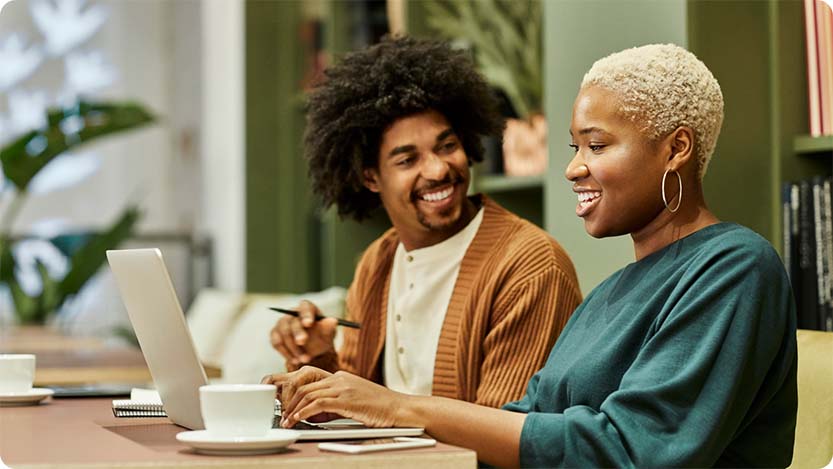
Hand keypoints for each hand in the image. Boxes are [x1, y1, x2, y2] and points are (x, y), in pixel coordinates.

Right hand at [269, 300, 336, 365]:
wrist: (312, 350)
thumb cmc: (321, 337)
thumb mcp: (328, 334)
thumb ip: (329, 328)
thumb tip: (333, 321)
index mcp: (307, 308)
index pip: (305, 307)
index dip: (306, 314)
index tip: (308, 324)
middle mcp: (292, 313)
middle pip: (292, 322)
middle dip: (297, 333)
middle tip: (302, 342)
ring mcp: (282, 323)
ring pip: (283, 334)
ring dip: (293, 348)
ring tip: (305, 359)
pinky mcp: (275, 334)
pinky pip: (277, 343)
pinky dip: (286, 353)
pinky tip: (295, 360)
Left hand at [275, 369, 410, 428]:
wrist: (400, 409)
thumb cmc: (380, 408)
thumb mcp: (354, 400)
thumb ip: (335, 402)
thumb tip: (315, 412)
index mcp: (340, 377)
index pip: (309, 380)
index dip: (293, 393)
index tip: (286, 405)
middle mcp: (340, 378)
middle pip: (304, 385)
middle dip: (289, 401)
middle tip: (282, 415)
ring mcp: (343, 387)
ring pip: (307, 394)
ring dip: (293, 409)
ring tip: (287, 421)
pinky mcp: (346, 399)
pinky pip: (317, 404)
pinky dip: (303, 413)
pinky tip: (298, 421)